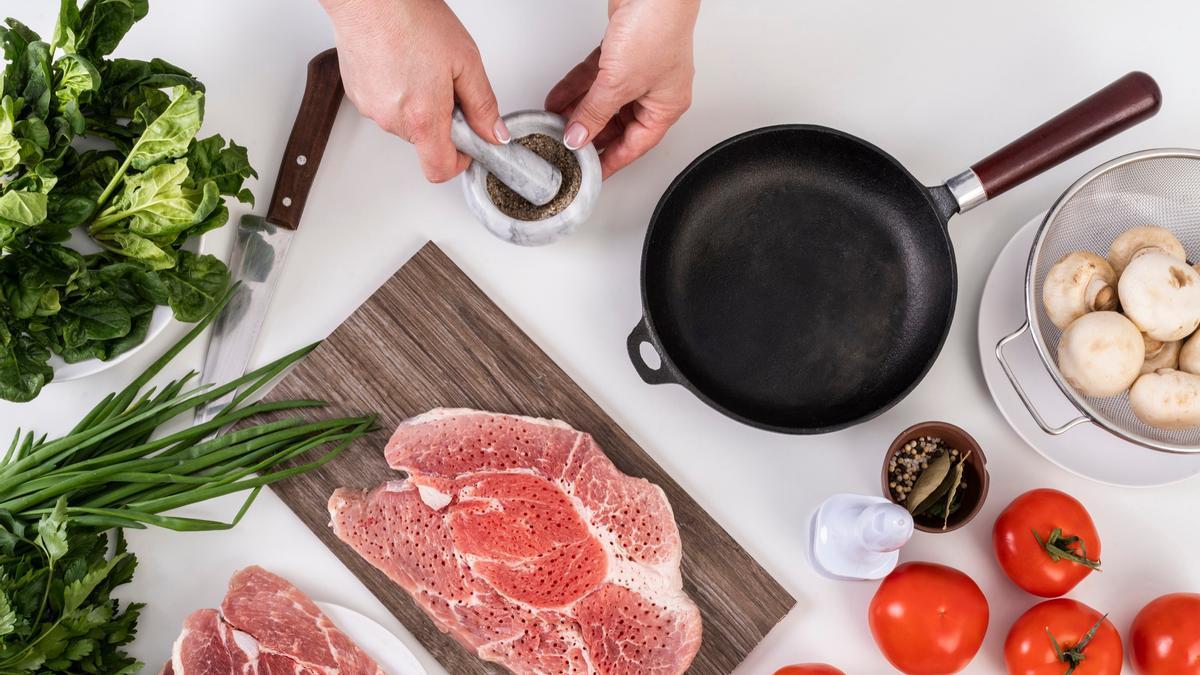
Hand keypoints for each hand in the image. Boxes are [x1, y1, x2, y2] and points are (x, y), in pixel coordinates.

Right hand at [320, 0, 508, 181]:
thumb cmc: (411, 18)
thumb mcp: (465, 61)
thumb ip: (483, 104)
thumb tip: (494, 133)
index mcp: (422, 118)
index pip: (439, 170)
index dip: (459, 162)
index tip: (468, 144)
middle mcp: (392, 120)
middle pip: (424, 142)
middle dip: (441, 121)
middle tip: (446, 84)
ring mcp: (370, 109)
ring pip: (405, 123)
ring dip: (418, 105)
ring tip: (420, 66)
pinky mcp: (356, 95)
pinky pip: (385, 106)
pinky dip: (397, 93)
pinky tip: (401, 64)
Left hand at [546, 0, 699, 177]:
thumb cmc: (657, 28)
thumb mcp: (619, 84)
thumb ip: (595, 114)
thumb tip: (579, 136)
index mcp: (666, 106)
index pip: (635, 145)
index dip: (611, 161)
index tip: (590, 173)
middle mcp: (655, 90)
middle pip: (617, 123)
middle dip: (589, 133)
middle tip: (566, 147)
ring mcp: (638, 69)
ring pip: (603, 100)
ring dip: (578, 111)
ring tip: (556, 124)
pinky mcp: (621, 51)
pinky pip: (595, 78)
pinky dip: (577, 88)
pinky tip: (558, 99)